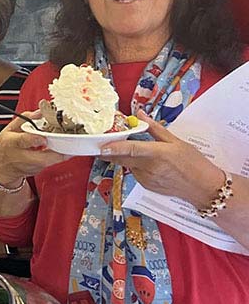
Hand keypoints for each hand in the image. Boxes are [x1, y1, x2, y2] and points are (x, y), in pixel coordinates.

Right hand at [0, 111, 68, 185]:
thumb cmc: (5, 147)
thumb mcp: (9, 129)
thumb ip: (26, 118)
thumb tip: (40, 112)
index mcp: (13, 143)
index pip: (24, 141)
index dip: (35, 139)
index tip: (44, 137)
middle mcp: (22, 157)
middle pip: (43, 158)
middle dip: (58, 152)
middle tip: (68, 142)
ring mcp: (31, 166)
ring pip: (50, 162)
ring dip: (60, 153)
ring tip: (66, 143)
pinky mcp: (38, 171)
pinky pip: (51, 163)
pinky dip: (57, 156)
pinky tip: (58, 149)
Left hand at [99, 109, 223, 208]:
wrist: (203, 188)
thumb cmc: (193, 163)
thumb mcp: (176, 141)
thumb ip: (155, 128)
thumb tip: (140, 115)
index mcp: (157, 154)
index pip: (131, 150)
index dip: (115, 148)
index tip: (101, 146)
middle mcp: (149, 168)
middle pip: (121, 158)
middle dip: (109, 151)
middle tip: (102, 142)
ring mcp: (146, 179)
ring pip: (127, 165)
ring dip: (124, 157)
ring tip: (138, 151)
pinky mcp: (146, 186)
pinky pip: (134, 173)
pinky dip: (134, 166)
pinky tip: (148, 163)